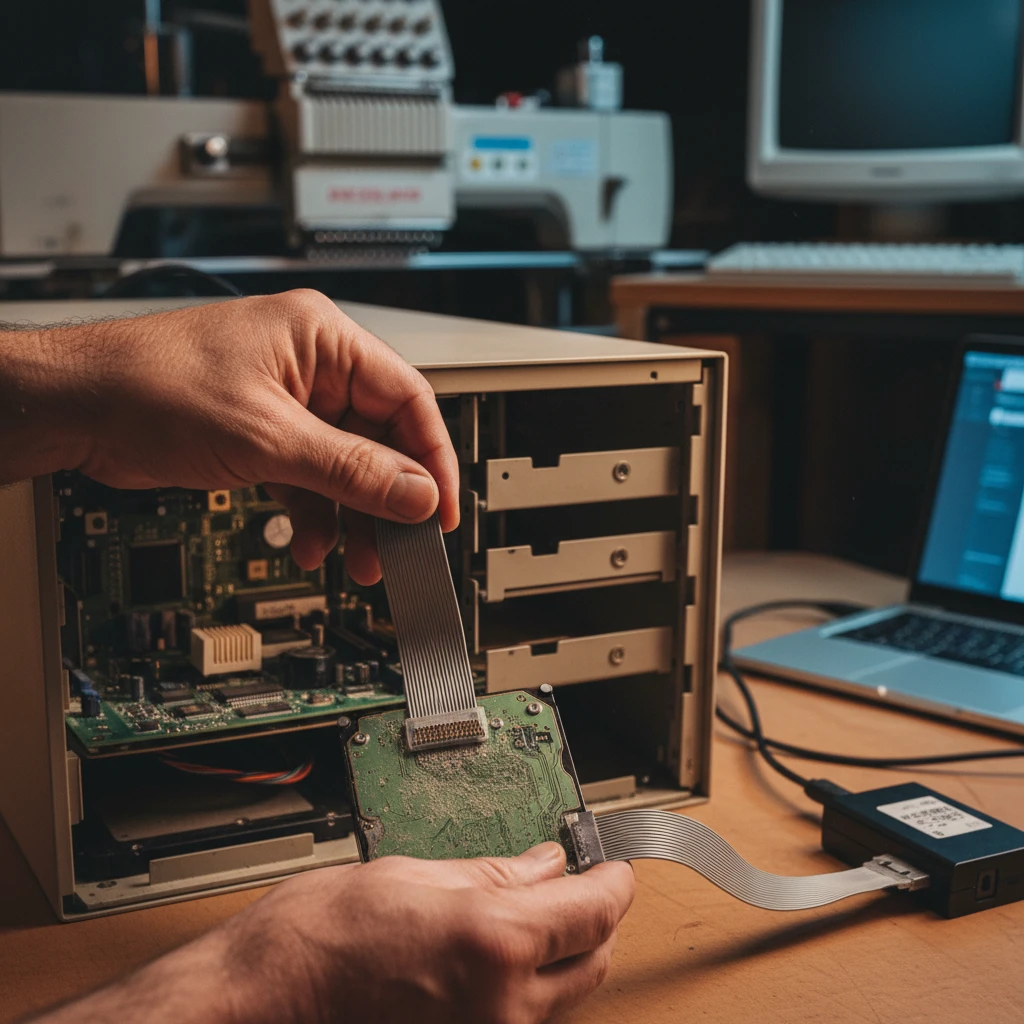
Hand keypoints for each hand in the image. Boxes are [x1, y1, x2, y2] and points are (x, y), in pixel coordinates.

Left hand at [0, 290, 458, 581]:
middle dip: (388, 498)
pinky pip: (311, 478)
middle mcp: (312, 366)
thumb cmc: (149, 385)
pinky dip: (315, 513)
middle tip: (399, 546)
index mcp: (323, 339)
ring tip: (357, 560)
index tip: (440, 510)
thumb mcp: (267, 438)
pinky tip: (311, 543)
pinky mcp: (264, 434)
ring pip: (346, 466)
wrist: (76, 408)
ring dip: (353, 516)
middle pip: (380, 438)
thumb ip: (351, 470)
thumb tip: (416, 494)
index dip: (432, 458)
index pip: (408, 397)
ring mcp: (288, 402)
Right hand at [216, 844, 632, 1023]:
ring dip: (566, 952)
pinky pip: (526, 1018)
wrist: (266, 1000)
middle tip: (577, 879)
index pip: (596, 909)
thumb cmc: (318, 938)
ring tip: (536, 909)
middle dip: (596, 916)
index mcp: (493, 941)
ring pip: (566, 995)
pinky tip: (504, 951)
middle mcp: (502, 1003)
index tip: (612, 862)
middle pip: (594, 959)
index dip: (613, 879)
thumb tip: (542, 863)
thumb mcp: (413, 874)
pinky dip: (533, 983)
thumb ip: (493, 872)